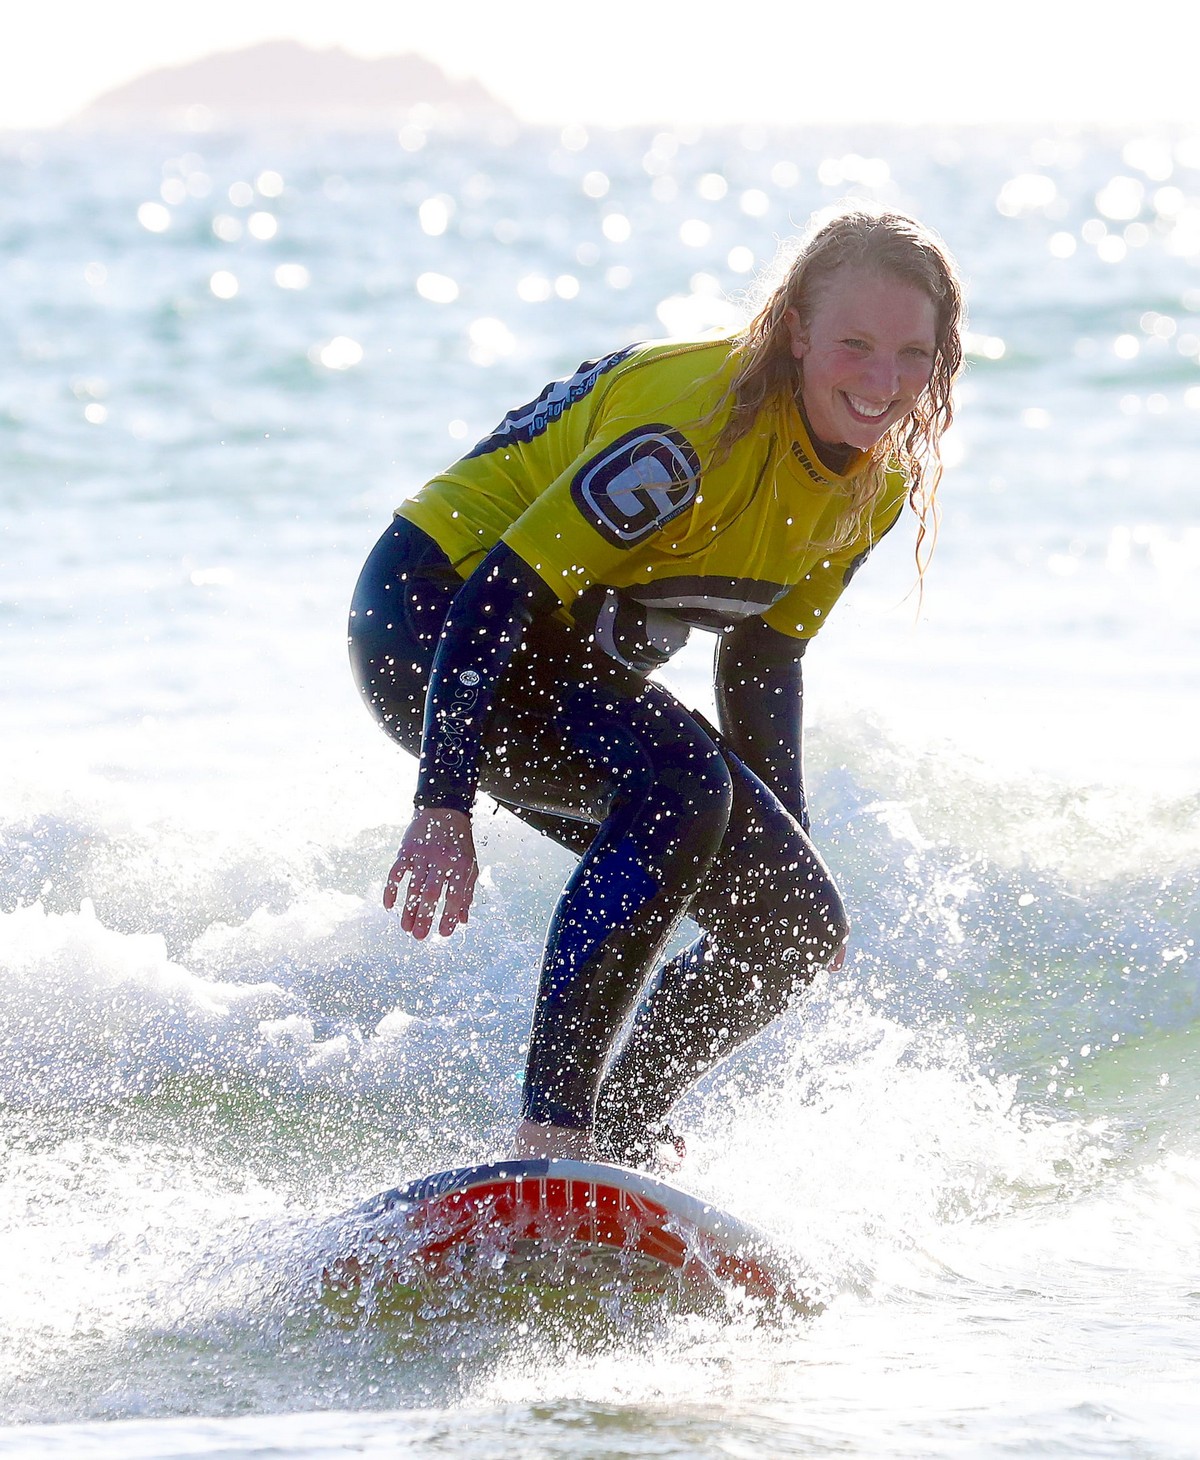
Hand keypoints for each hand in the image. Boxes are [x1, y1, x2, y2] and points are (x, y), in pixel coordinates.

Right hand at [383, 807, 477, 939]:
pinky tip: (389, 906)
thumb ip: (466, 893)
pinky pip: (396, 873)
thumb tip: (462, 920)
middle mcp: (441, 860)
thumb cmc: (460, 843)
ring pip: (412, 887)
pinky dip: (391, 889)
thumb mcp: (470, 865)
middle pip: (430, 894)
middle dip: (424, 917)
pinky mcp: (406, 850)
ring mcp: (422, 855)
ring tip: (405, 928)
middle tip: (419, 937)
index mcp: (460, 865)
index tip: (442, 934)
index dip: (448, 916)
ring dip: (407, 909)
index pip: (454, 896)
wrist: (443, 811)